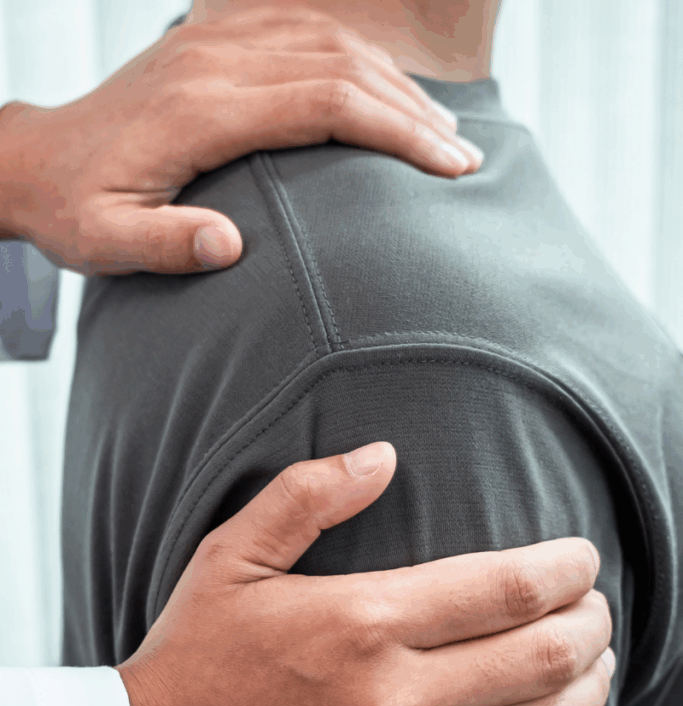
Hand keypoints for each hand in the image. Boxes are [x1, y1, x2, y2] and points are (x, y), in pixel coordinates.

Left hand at [0, 5, 481, 275]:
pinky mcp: (212, 42)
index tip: (448, 168)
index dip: (395, 131)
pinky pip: (302, 32)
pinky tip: (385, 92)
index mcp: (200, 110)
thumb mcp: (105, 242)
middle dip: (413, 112)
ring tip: (442, 130)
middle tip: (465, 159)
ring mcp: (214, 43)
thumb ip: (165, 244)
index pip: (324, 102)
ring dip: (393, 84)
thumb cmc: (75, 209)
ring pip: (329, 43)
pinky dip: (355, 60)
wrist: (37, 160)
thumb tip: (229, 246)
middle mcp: (214, 62)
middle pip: (341, 66)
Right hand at [118, 441, 611, 705]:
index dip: (570, 567)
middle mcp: (397, 699)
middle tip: (594, 607)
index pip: (513, 586)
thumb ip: (309, 493)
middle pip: (547, 654)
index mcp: (364, 620)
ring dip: (590, 686)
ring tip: (591, 662)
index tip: (583, 558)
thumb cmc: (194, 656)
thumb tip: (385, 453)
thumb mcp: (232, 555)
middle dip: (594, 622)